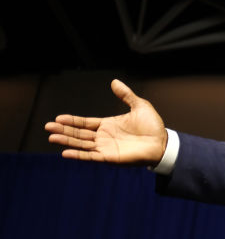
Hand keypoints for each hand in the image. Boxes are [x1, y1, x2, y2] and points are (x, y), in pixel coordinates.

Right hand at [44, 79, 167, 164]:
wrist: (162, 142)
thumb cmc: (152, 126)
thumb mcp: (139, 106)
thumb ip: (126, 95)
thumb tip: (114, 81)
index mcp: (108, 124)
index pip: (85, 123)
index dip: (72, 120)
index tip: (58, 118)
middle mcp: (103, 136)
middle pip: (79, 133)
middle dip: (64, 130)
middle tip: (48, 126)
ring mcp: (105, 147)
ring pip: (81, 144)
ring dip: (67, 141)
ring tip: (52, 137)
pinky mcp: (109, 157)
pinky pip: (90, 156)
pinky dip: (78, 155)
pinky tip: (65, 152)